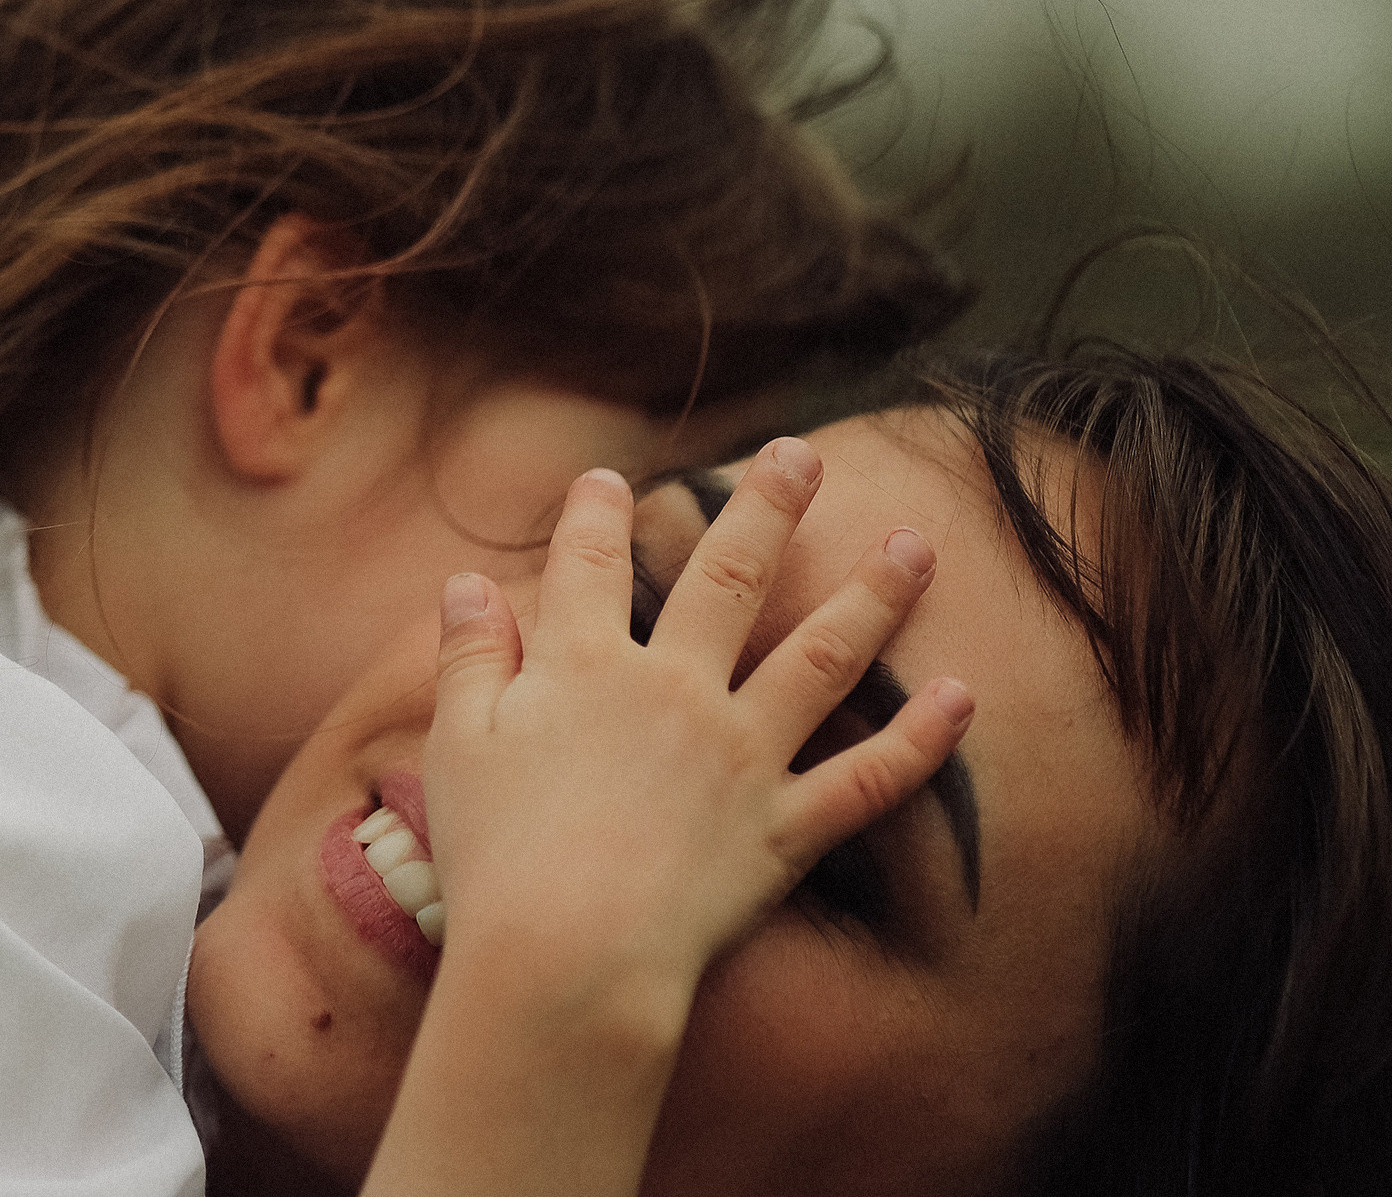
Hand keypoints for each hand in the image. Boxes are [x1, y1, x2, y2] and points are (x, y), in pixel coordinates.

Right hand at [426, 440, 970, 1026]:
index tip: (606, 480)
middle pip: (728, 578)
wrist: (566, 960)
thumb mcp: (456, 745)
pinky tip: (961, 693)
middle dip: (769, 507)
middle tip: (802, 456)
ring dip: (874, 595)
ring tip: (916, 545)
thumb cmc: (495, 858)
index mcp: (584, 668)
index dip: (595, 515)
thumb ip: (467, 657)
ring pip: (822, 657)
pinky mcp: (784, 828)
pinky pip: (868, 778)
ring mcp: (740, 756)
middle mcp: (674, 690)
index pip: (588, 565)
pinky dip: (922, 739)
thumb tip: (465, 582)